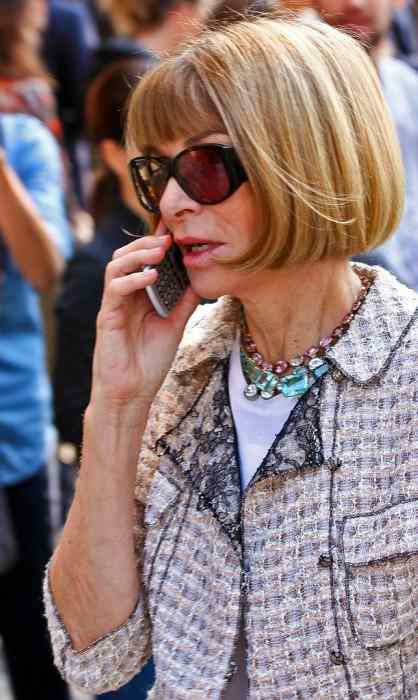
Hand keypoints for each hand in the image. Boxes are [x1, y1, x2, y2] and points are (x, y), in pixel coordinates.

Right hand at [91, 225, 199, 411]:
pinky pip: (114, 289)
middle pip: (127, 255)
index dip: (156, 242)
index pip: (144, 260)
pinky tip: (151, 277)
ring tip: (160, 252)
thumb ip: (185, 302)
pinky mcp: (107, 316)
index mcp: (140, 295)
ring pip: (116, 265)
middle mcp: (125, 296)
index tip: (176, 229)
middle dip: (147, 242)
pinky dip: (132, 279)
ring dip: (137, 254)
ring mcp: (114, 304)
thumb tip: (201, 279)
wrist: (132, 393)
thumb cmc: (150, 362)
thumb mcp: (175, 325)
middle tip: (169, 238)